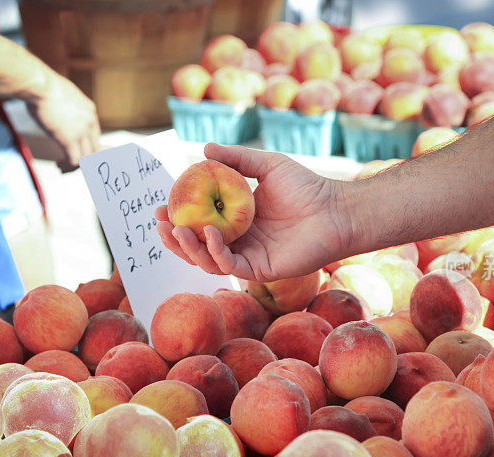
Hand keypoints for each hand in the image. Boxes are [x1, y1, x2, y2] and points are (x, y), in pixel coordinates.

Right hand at [26, 74, 100, 171]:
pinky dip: (68, 167)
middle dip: (83, 158)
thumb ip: (67, 107)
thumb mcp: (63, 96)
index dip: (84, 145)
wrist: (39, 85)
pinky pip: (75, 160)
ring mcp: (81, 131)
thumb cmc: (43, 87)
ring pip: (86, 157)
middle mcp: (89, 122)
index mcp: (89, 110)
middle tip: (69, 163)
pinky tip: (59, 165)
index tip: (72, 150)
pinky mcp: (69, 139)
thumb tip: (59, 114)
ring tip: (62, 167)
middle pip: (94, 148)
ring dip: (75, 165)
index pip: (94, 135)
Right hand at [156, 144, 355, 281]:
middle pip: (198, 245)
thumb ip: (236, 158)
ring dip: (188, 247)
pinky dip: (215, 252)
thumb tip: (203, 149)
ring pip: (208, 260)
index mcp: (239, 220)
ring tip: (175, 229)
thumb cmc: (307, 186)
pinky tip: (207, 234)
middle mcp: (241, 241)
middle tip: (158, 223)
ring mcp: (249, 257)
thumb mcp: (266, 165)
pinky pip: (230, 265)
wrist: (335, 210)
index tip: (158, 206)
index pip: (200, 222)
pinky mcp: (260, 270)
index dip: (178, 218)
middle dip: (174, 237)